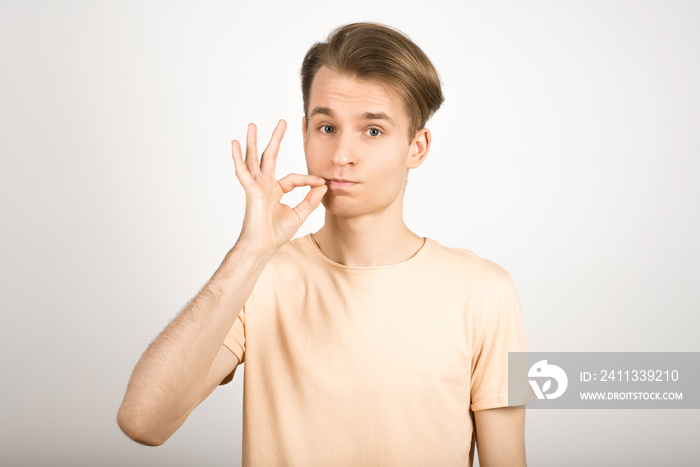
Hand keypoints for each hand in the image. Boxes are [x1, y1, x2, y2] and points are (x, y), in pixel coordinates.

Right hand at [231, 120, 326, 258]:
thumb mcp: (299, 214)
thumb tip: (323, 186)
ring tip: (252, 125)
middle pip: (270, 157)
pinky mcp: (251, 191)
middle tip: (282, 122)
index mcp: (276, 191)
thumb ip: (311, 200)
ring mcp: (256, 186)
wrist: (263, 246)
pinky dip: (238, 158)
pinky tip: (235, 144)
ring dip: (253, 141)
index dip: (309, 179)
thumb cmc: (276, 234)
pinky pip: (243, 172)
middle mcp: (265, 185)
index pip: (294, 178)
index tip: (321, 182)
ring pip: (255, 159)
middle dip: (276, 139)